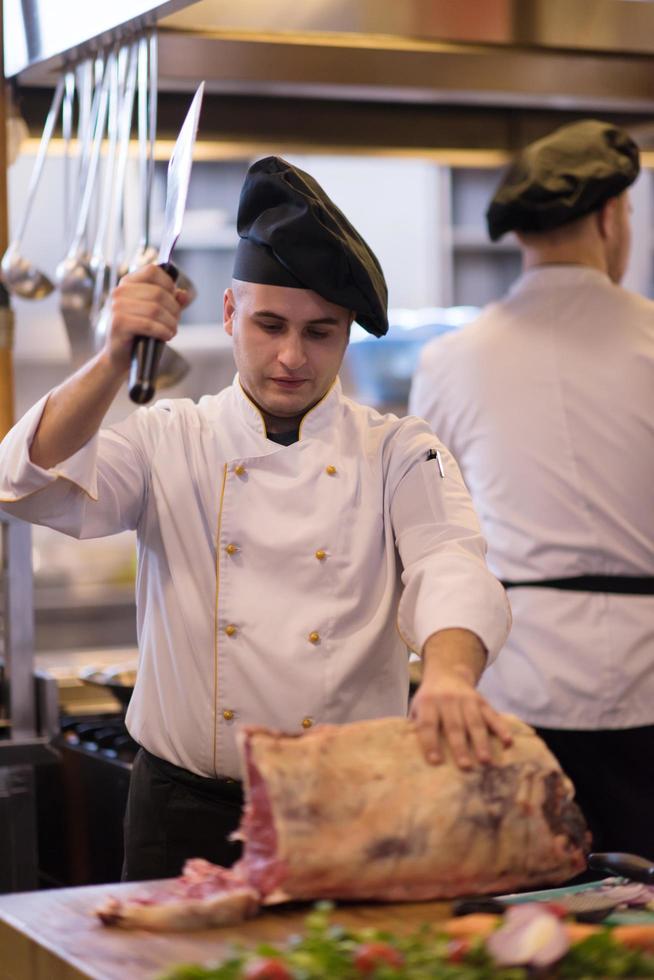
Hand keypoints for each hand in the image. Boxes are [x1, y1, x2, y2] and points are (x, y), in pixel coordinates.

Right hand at [102, 264, 190, 374]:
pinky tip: (166, 336)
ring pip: (155, 309)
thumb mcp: (159, 313)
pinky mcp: (119, 323)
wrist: (120, 357)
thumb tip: (184, 294)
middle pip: (158, 293)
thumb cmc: (141, 332)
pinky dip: (162, 331)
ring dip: (170, 323)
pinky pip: (149, 324)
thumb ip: (172, 300)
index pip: (153, 271)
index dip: (168, 284)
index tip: (173, 300)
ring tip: (171, 331)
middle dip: (173, 309)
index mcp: (128, 283)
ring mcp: (117, 307)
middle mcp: (120, 292)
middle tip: (174, 322)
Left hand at [409, 628, 512, 768]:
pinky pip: (492, 715)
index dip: (430, 742)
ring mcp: (466, 699)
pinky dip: (501, 728)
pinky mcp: (481, 700)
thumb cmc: (429, 699)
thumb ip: (416, 725)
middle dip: (460, 746)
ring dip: (481, 742)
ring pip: (475, 722)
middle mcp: (447, 700)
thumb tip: (410, 754)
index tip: (435, 761)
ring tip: (485, 761)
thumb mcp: (417, 706)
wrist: (447, 672)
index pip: (428, 724)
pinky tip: (507, 741)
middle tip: (465, 766)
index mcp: (427, 702)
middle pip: (454, 725)